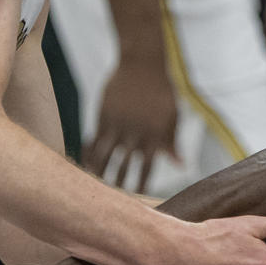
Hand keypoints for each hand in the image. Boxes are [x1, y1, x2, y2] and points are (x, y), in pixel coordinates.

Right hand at [85, 54, 180, 191]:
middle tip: (112, 202)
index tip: (137, 200)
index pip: (147, 168)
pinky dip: (90, 153)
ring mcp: (119, 125)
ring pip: (106, 156)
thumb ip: (172, 142)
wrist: (142, 62)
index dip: (141, 184)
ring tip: (93, 187)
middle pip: (125, 166)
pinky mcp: (104, 115)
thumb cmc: (162, 90)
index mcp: (155, 136)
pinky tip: (84, 164)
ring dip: (100, 173)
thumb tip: (181, 165)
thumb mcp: (172, 115)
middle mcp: (136, 133)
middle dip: (119, 185)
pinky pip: (95, 139)